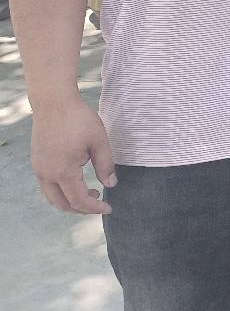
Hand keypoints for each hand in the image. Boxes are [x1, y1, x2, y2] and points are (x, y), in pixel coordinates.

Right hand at [31, 96, 115, 214]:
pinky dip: (61, 191)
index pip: (79, 200)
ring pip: (52, 197)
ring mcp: (39, 169)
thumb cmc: (78, 119)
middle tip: (100, 203)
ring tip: (91, 192)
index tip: (109, 208)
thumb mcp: (99, 141)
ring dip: (70, 201)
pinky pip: (47, 186)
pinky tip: (76, 182)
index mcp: (63, 172)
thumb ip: (105, 165)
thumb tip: (111, 184)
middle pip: (63, 204)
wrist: (54, 102)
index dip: (95, 208)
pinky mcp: (37, 163)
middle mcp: (47, 175)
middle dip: (82, 209)